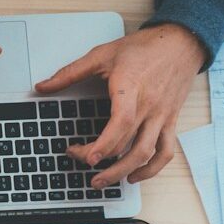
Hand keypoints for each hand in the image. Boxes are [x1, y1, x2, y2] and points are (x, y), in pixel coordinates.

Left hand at [34, 23, 205, 187]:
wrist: (181, 42)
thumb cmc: (144, 48)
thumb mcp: (102, 54)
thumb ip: (70, 72)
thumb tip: (42, 86)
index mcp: (131, 88)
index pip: (121, 122)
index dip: (104, 144)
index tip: (87, 157)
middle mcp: (149, 106)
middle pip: (128, 144)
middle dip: (101, 160)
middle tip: (80, 162)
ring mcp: (161, 116)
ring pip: (147, 153)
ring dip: (124, 172)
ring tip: (102, 181)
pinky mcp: (170, 121)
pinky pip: (166, 151)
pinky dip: (152, 169)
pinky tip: (134, 175)